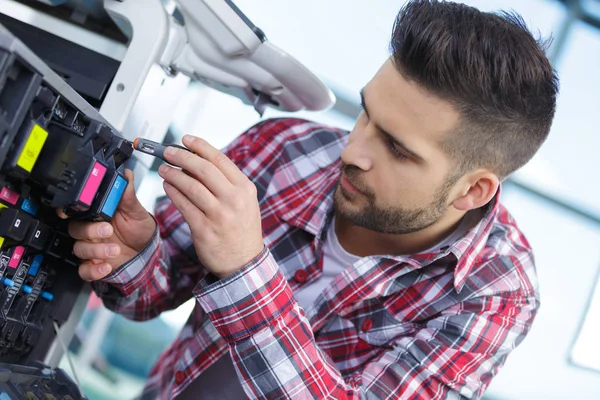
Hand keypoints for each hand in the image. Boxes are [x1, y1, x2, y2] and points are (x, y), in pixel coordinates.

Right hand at [59, 169, 156, 280]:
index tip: (70, 211)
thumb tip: (127, 174)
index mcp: (97, 214)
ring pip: (79, 249)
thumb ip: (128, 195)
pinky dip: (93, 270)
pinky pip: (84, 270)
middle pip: (75, 229)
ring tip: (115, 249)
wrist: (148, 252)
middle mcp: (90, 231)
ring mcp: (91, 248)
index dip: (69, 210)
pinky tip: (106, 267)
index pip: (76, 210)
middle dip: (90, 230)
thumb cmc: (139, 229)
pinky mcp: (94, 265)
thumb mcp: (136, 211)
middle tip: (107, 229)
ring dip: (96, 250)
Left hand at [158, 135, 263, 278]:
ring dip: (173, 175)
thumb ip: (226, 183)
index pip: (220, 160)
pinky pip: (184, 206)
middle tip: (168, 152)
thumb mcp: (244, 202)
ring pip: (191, 186)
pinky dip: (173, 193)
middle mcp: (234, 199)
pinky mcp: (204, 229)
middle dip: (182, 157)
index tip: (186, 139)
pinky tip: (167, 187)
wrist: (244, 262)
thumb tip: (198, 162)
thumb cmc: (241, 229)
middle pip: (204, 170)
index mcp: (244, 188)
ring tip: (163, 169)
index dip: (200, 146)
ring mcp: (219, 215)